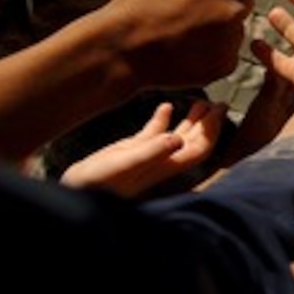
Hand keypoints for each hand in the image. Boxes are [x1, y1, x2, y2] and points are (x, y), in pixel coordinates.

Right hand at [61, 100, 224, 197]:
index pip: (200, 148)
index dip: (212, 131)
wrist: (74, 191)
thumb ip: (150, 152)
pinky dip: (162, 118)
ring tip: (201, 101)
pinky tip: (166, 105)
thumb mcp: (124, 165)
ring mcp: (148, 155)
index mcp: (166, 165)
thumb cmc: (97, 183)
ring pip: (177, 135)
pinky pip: (153, 132)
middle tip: (218, 103)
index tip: (219, 110)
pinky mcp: (131, 150)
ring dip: (190, 120)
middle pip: (194, 141)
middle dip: (208, 123)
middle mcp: (162, 160)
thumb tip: (178, 138)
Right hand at [96, 0, 253, 89]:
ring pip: (237, 27)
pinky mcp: (226, 65)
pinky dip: (215, 52)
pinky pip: (229, 53)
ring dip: (221, 27)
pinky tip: (188, 49)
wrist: (121, 48)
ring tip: (185, 29)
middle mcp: (234, 7)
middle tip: (188, 8)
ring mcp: (231, 38)